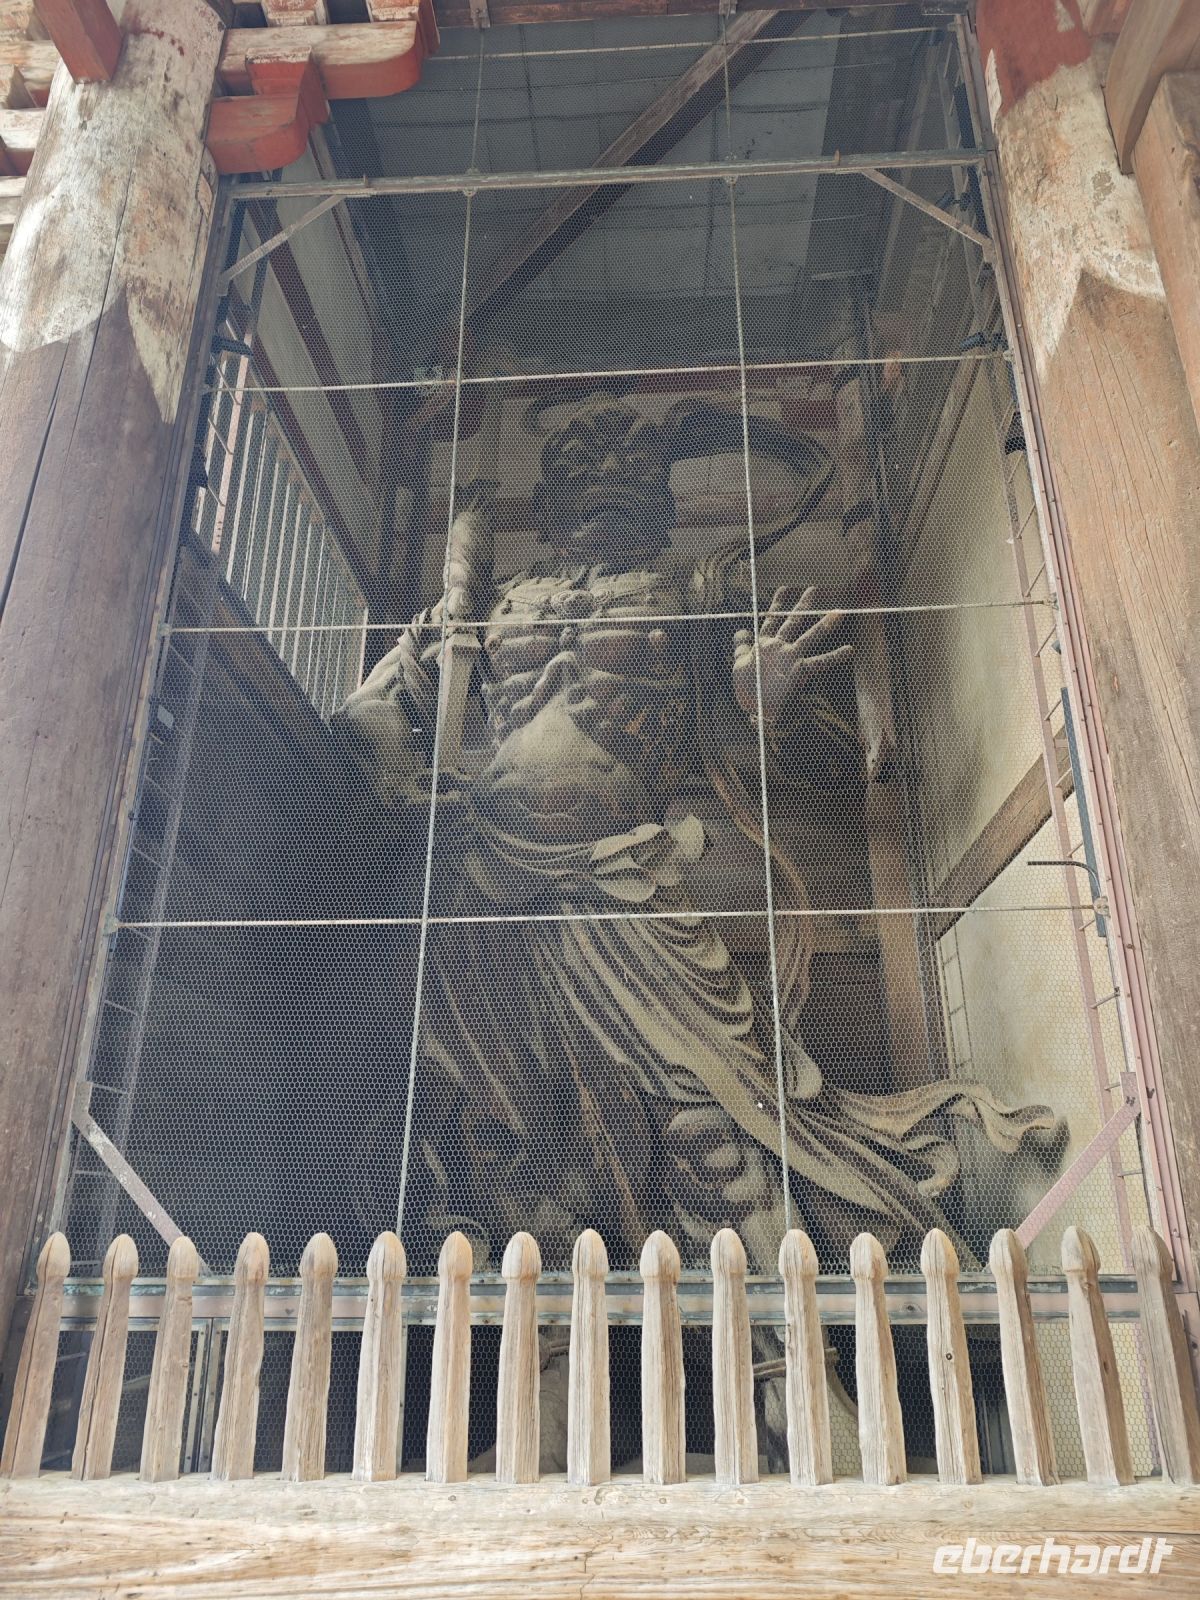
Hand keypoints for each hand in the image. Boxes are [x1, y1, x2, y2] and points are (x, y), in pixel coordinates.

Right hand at [732, 585, 852, 726]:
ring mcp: (790, 657)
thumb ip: (741, 645)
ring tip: (840, 612)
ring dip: (826, 624)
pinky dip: (836, 656)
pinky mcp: (799, 670)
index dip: (778, 603)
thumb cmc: (748, 689)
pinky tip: (850, 650)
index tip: (786, 589)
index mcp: (763, 644)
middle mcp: (778, 646)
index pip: (772, 619)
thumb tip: (741, 630)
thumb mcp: (739, 663)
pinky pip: (821, 662)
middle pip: (793, 620)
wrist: (755, 707)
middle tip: (814, 588)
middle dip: (804, 604)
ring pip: (811, 636)